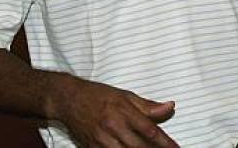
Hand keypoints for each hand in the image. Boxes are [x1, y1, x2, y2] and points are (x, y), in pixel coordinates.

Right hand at [54, 77, 178, 146]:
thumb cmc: (96, 95)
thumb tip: (169, 107)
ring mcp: (102, 140)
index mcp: (122, 111)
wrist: (68, 99)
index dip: (166, 143)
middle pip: (140, 146)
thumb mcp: (123, 95)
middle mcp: (113, 126)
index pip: (150, 131)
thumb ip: (147, 106)